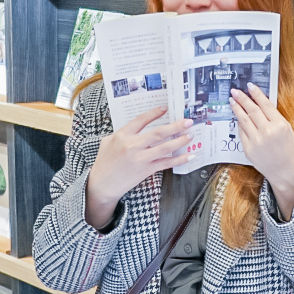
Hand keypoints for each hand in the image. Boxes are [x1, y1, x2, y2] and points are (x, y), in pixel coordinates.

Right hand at [85, 106, 193, 229]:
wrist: (102, 185)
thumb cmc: (104, 162)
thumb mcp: (107, 142)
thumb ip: (121, 133)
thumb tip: (136, 127)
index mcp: (122, 135)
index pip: (141, 120)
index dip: (154, 113)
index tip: (165, 108)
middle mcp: (133, 145)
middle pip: (158, 133)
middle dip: (176, 126)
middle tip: (188, 122)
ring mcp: (141, 158)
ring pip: (165, 147)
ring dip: (180, 141)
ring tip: (190, 135)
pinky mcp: (146, 170)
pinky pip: (166, 163)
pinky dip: (179, 159)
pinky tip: (189, 156)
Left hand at [229, 83, 293, 218]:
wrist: (285, 171)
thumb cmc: (289, 150)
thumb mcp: (288, 130)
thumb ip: (274, 117)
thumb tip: (261, 103)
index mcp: (280, 125)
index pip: (265, 104)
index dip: (256, 94)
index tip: (250, 86)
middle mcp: (267, 132)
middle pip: (252, 110)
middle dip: (242, 98)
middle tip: (235, 90)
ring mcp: (256, 141)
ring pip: (243, 120)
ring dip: (237, 108)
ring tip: (232, 100)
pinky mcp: (248, 149)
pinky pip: (242, 132)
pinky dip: (239, 123)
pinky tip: (237, 116)